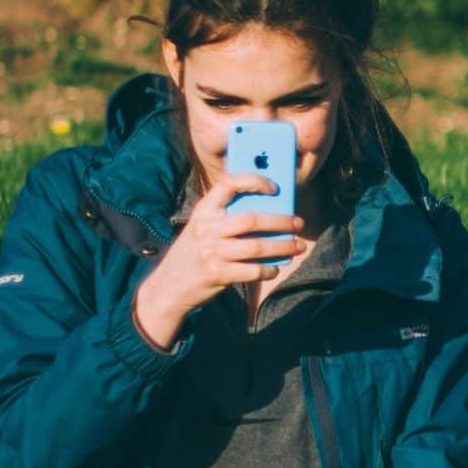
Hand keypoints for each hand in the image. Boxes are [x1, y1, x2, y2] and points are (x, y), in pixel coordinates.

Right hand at [131, 174, 306, 349]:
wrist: (168, 287)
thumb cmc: (194, 254)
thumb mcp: (202, 228)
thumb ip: (226, 218)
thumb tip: (271, 212)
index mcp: (203, 211)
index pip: (228, 185)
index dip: (253, 181)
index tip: (275, 187)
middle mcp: (207, 229)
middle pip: (252, 219)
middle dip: (281, 221)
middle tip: (299, 224)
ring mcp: (211, 252)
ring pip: (258, 247)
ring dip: (284, 247)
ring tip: (298, 246)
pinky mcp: (217, 274)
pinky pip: (253, 271)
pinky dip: (269, 269)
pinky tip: (275, 268)